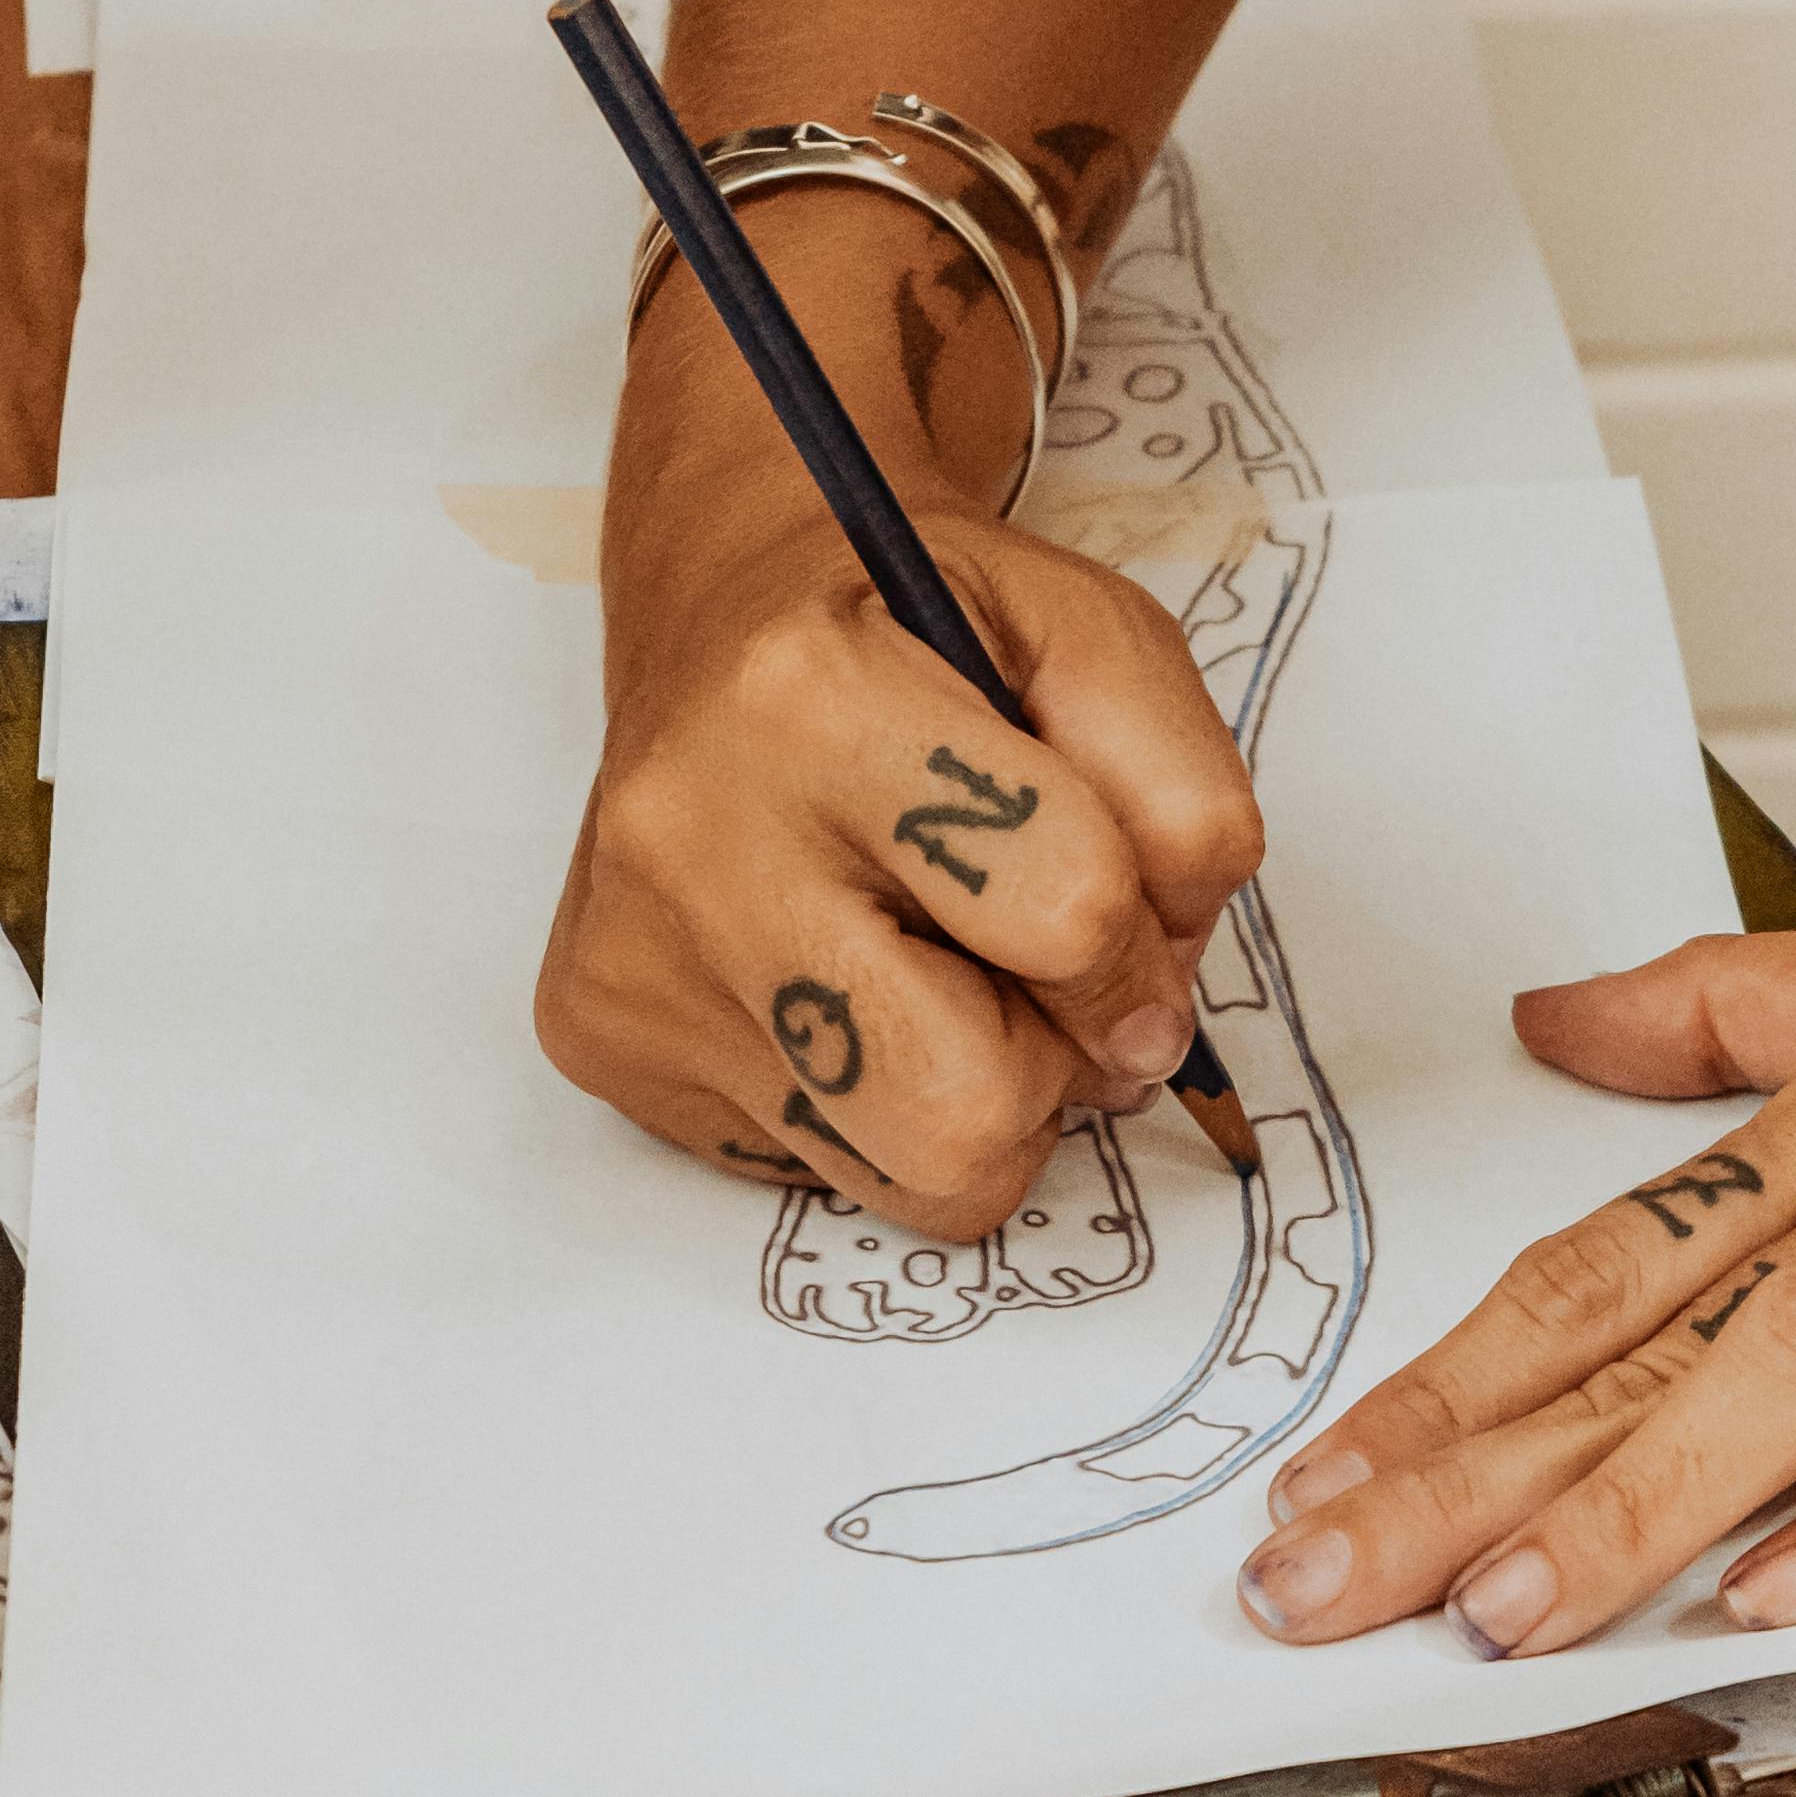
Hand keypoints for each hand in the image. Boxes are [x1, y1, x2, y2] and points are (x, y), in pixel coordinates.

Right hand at [539, 464, 1262, 1237]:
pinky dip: (885, 1106)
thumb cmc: (919, 637)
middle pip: (964, 1111)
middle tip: (1037, 978)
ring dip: (982, 1100)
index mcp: (813, 696)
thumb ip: (1182, 803)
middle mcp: (693, 838)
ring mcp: (640, 963)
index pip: (1068, 911)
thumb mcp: (1092, 641)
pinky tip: (849, 985)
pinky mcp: (613, 1047)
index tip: (1127, 920)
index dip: (1142, 944)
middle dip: (1050, 1064)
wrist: (726, 621)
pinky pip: (833, 1172)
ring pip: (912, 1175)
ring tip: (942, 974)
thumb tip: (1151, 1018)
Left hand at [1234, 732, 1795, 1657]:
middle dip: (1460, 1479)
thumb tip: (1554, 1014)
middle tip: (1309, 1586)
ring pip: (1785, 1380)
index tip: (1312, 1485)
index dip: (1441, 1387)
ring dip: (1636, 1501)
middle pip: (1635, 1347)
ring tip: (1504, 1615)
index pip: (1586, 1276)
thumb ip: (1721, 1011)